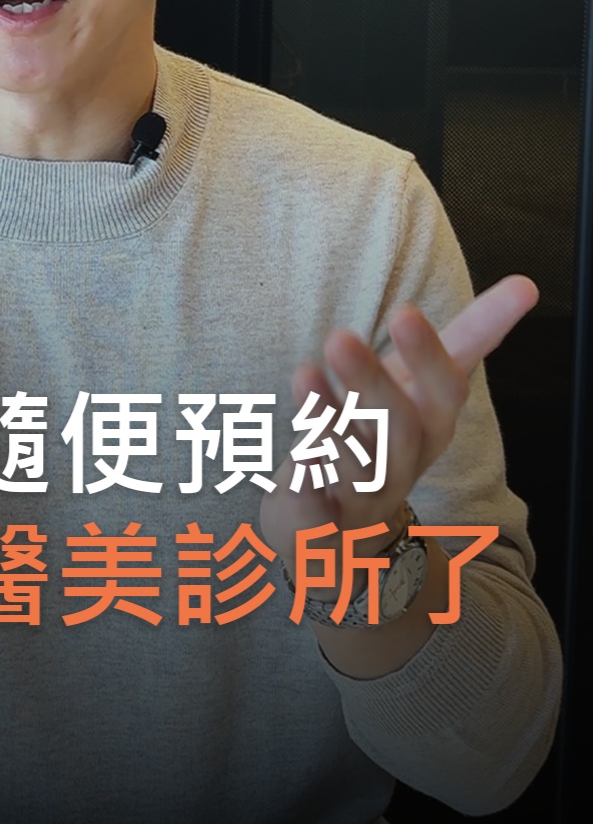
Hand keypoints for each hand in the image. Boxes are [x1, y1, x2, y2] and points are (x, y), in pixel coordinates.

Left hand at [259, 274, 537, 572]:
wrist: (342, 538)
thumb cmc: (380, 439)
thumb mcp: (419, 389)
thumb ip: (469, 339)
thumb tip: (527, 285)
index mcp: (430, 427)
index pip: (443, 391)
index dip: (427, 355)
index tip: (403, 311)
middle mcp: (401, 465)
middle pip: (397, 426)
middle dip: (370, 383)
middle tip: (339, 337)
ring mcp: (361, 500)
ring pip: (354, 466)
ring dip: (327, 420)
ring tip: (303, 374)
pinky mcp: (317, 526)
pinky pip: (316, 516)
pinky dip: (308, 493)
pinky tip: (296, 466)